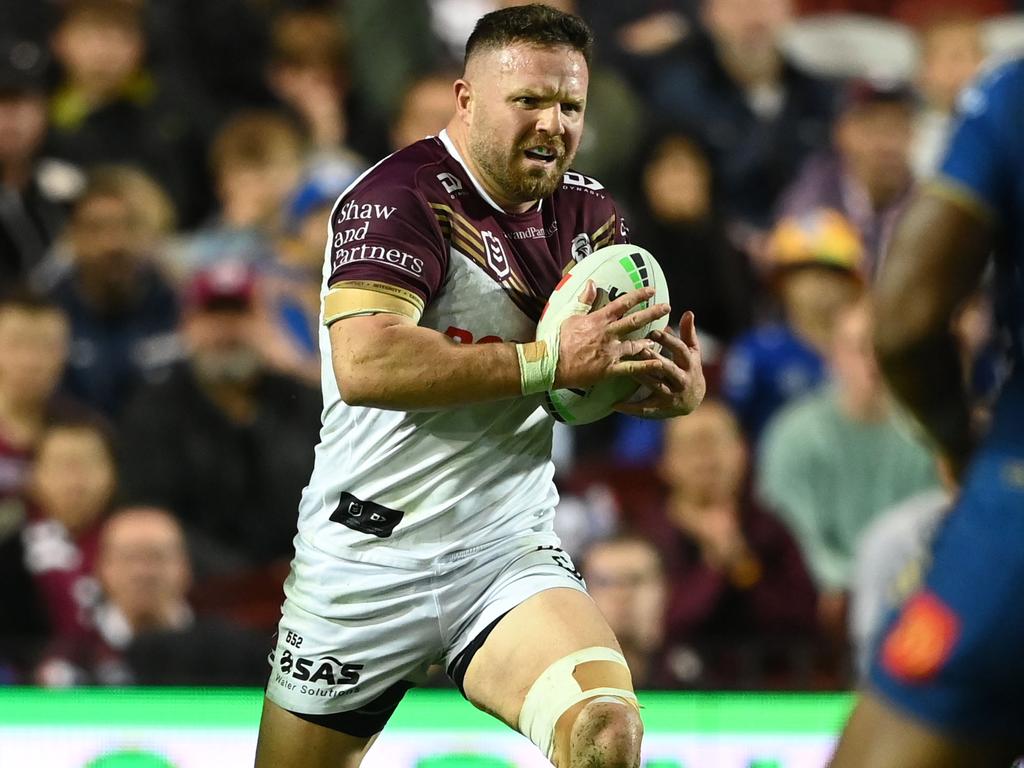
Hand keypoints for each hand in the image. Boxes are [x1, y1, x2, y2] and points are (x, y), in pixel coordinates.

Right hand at [554, 281, 669, 389]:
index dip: (638, 296)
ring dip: (650, 340)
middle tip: (667, 307)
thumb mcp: (570, 315)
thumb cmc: (558, 340)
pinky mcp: (609, 369)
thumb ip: (584, 300)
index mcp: (598, 320)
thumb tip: (591, 283)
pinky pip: (631, 368)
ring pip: (636, 344)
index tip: (651, 290)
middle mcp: (608, 334)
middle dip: (653, 313)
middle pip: (635, 321)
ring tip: (661, 337)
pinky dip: (645, 366)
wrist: (551, 363)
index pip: (622, 303)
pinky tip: (657, 363)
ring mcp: (610, 352)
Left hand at [614, 311, 705, 418]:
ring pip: (654, 385)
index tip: (655, 331)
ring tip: (624, 368)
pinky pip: (645, 409)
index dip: (669, 341)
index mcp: (689, 363)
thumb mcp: (692, 352)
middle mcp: (682, 380)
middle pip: (667, 368)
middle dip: (653, 359)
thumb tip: (687, 312)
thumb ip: (687, 333)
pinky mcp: (662, 409)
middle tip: (638, 348)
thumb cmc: (688, 369)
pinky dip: (630, 408)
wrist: (695, 401)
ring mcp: (672, 395)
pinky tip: (615, 404)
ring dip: (640, 377)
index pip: (680, 350)